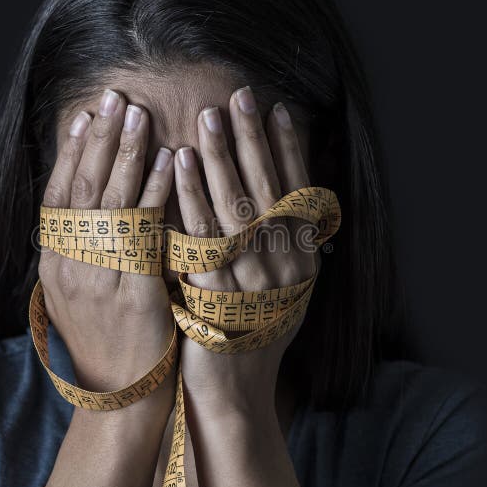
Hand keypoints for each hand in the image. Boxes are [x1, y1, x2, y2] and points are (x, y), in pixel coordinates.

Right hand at [38, 88, 175, 392]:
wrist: (120, 393)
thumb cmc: (107, 338)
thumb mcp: (79, 291)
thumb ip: (82, 247)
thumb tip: (90, 202)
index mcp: (54, 261)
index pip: (60, 192)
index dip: (74, 151)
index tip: (87, 114)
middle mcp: (69, 264)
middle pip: (84, 188)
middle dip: (101, 139)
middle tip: (116, 97)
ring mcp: (99, 278)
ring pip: (112, 202)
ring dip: (127, 153)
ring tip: (140, 114)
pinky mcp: (133, 291)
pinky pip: (145, 232)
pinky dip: (155, 193)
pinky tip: (169, 162)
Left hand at [174, 85, 316, 414]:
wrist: (236, 390)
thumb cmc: (253, 333)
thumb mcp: (283, 287)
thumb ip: (285, 243)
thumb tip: (283, 191)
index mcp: (304, 258)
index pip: (297, 190)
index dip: (286, 148)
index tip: (274, 109)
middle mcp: (285, 264)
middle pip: (268, 188)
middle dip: (252, 139)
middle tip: (239, 96)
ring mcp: (252, 278)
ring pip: (237, 204)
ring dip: (223, 156)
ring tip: (208, 116)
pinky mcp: (214, 290)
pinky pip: (202, 232)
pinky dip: (192, 194)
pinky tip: (183, 162)